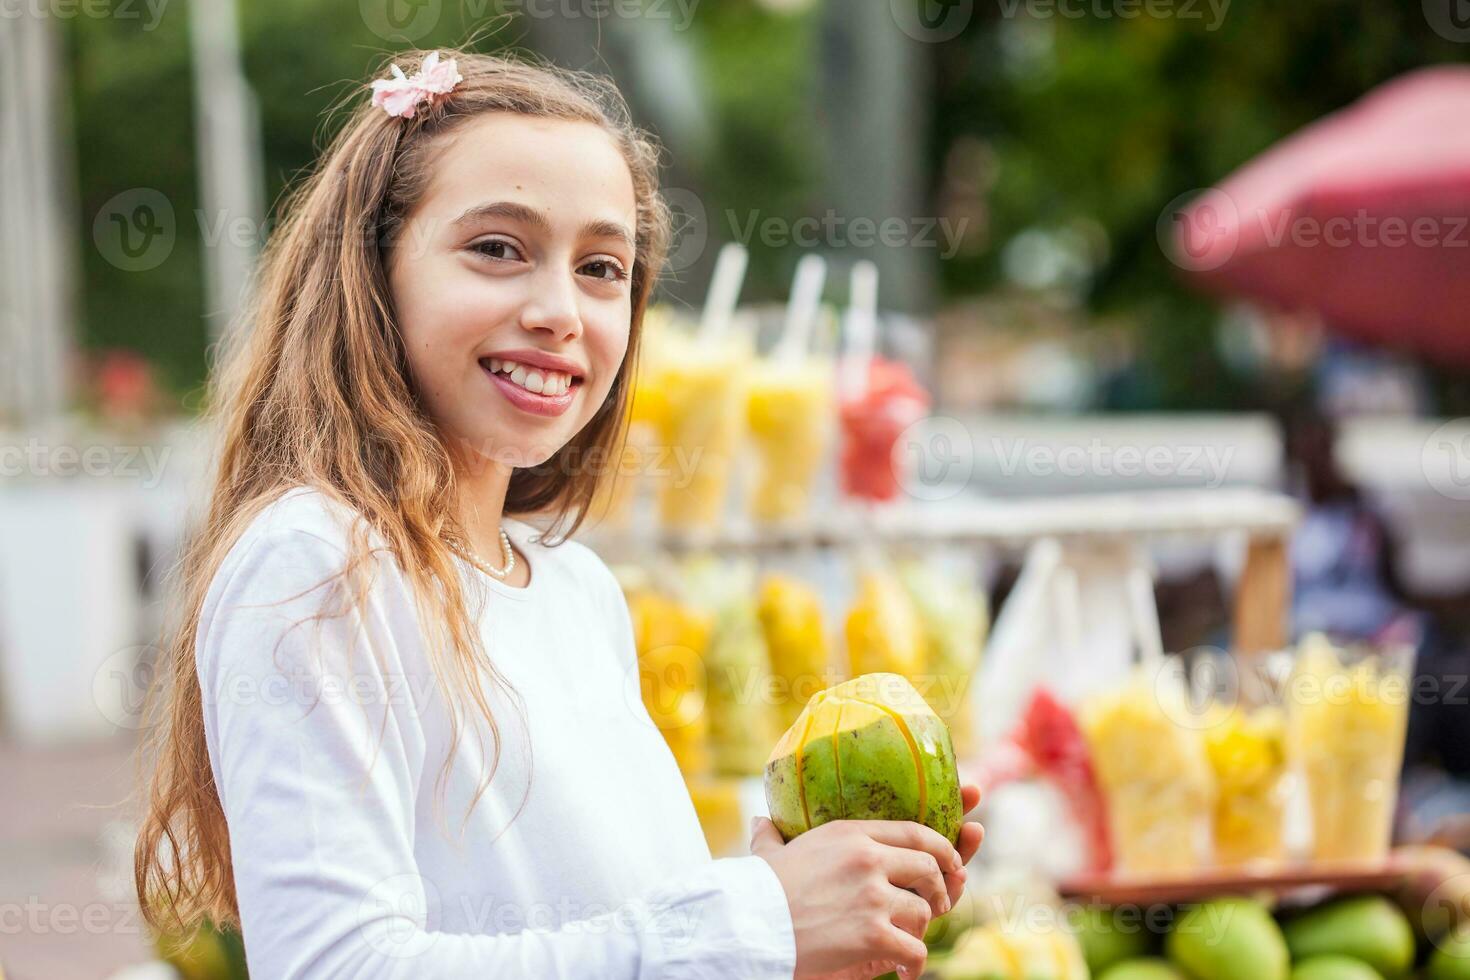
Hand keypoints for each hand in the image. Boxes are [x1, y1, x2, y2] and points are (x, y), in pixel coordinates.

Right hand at [752, 784, 984, 979]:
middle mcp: (868, 859)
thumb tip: (759, 823)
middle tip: (938, 904)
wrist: (748, 926)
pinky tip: (902, 971)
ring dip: (919, 930)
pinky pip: (915, 949)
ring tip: (905, 942)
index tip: (949, 859)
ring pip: (924, 911)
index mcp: (849, 833)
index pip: (913, 831)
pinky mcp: (874, 933)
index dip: (940, 846)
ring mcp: (873, 896)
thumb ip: (772, 837)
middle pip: (929, 867)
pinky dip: (912, 964)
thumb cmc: (756, 891)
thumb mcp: (769, 854)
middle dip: (941, 888)